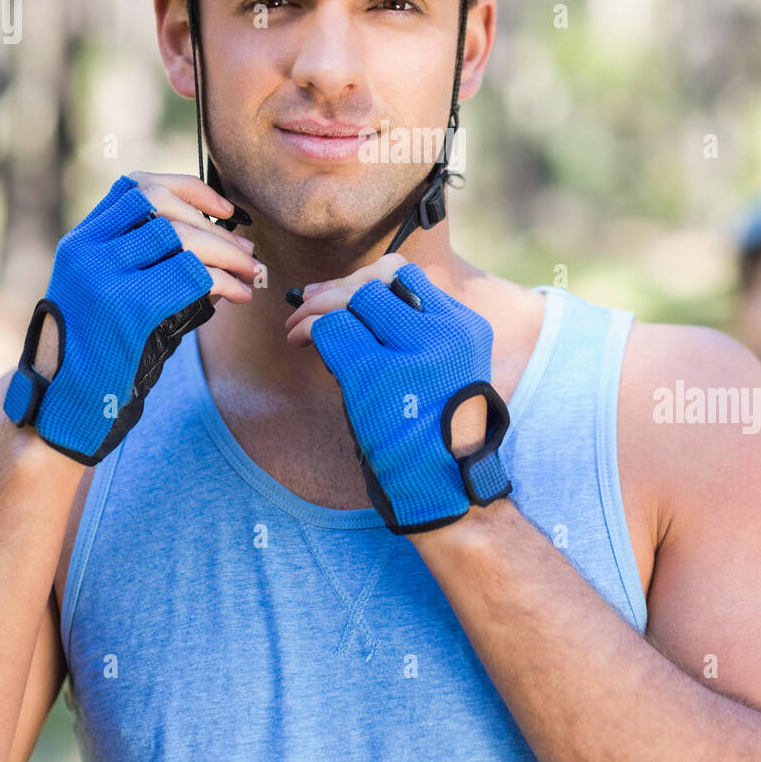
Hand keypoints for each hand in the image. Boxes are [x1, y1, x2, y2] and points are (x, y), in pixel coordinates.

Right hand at [3, 172, 261, 465]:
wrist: (65, 402)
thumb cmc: (100, 350)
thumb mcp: (110, 291)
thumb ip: (148, 261)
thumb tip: (228, 242)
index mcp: (82, 240)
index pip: (137, 186)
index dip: (188, 189)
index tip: (223, 208)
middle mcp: (87, 250)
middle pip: (163, 208)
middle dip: (216, 227)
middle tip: (247, 252)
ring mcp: (103, 276)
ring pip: (180, 237)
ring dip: (227, 252)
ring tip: (250, 272)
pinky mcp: (126, 307)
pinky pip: (191, 275)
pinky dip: (224, 280)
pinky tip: (239, 295)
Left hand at [286, 256, 511, 534]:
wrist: (445, 486)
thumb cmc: (432, 432)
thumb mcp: (442, 369)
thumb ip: (411, 332)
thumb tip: (343, 295)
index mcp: (464, 326)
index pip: (408, 275)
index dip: (366, 278)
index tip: (342, 293)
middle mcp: (445, 332)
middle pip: (378, 280)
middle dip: (335, 288)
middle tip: (307, 304)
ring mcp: (413, 353)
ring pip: (353, 300)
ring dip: (315, 307)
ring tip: (296, 325)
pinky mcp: (377, 378)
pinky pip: (331, 331)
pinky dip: (309, 331)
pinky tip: (299, 342)